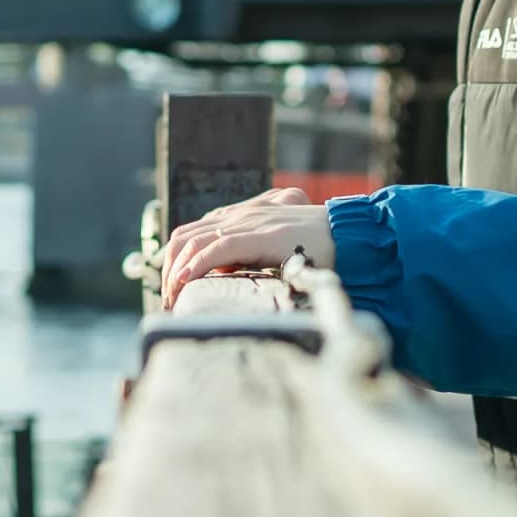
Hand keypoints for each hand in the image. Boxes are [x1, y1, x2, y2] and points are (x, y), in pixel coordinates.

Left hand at [158, 185, 330, 300]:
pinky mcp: (258, 235)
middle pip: (184, 237)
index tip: (173, 290)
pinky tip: (185, 284)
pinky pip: (215, 249)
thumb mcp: (273, 250)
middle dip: (168, 270)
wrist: (347, 235)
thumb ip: (249, 255)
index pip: (193, 233)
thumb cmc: (317, 248)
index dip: (175, 260)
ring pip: (193, 242)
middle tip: (169, 300)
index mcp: (241, 217)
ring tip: (173, 299)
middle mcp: (239, 216)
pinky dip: (194, 267)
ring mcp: (247, 222)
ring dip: (175, 272)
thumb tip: (224, 272)